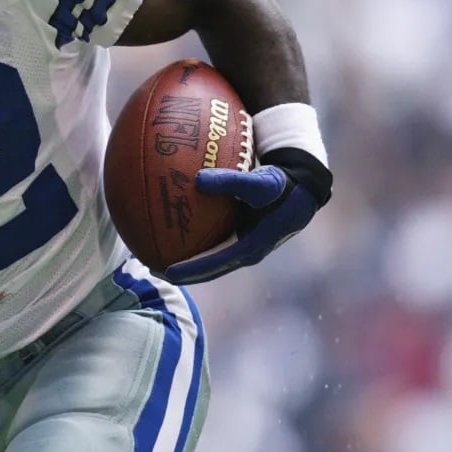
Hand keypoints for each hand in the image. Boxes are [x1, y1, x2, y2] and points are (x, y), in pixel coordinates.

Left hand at [164, 148, 331, 285]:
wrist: (302, 185)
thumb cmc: (283, 185)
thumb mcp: (261, 183)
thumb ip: (232, 181)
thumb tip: (197, 180)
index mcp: (250, 247)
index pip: (213, 265)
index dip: (188, 270)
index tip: (163, 271)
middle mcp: (244, 251)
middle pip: (206, 267)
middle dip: (179, 270)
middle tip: (149, 266)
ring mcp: (242, 244)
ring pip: (207, 254)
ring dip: (182, 254)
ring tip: (152, 249)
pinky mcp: (240, 233)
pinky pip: (211, 238)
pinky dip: (192, 234)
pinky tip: (170, 222)